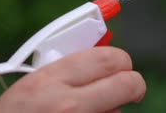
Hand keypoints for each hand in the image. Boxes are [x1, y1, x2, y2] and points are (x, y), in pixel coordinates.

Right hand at [0, 46, 145, 112]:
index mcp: (52, 79)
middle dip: (133, 84)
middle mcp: (70, 106)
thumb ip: (66, 67)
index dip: (122, 60)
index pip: (108, 58)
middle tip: (129, 88)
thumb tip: (103, 59)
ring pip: (119, 112)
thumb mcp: (32, 83)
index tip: (122, 65)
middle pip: (128, 84)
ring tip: (90, 110)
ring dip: (112, 110)